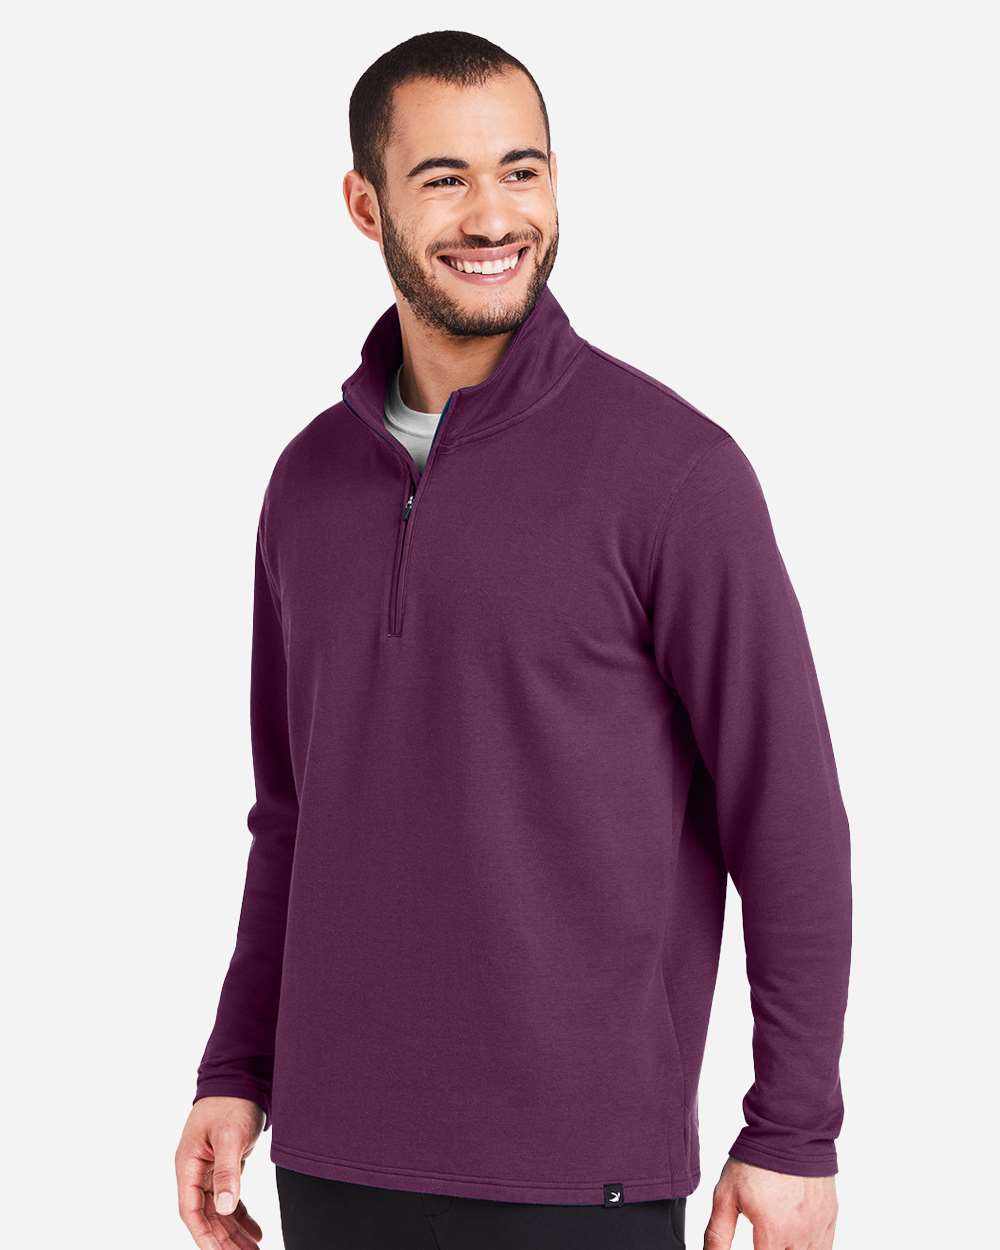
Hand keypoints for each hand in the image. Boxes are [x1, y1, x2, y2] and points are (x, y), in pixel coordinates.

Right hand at [175, 1096, 265, 1249]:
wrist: (240, 1077)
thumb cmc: (231, 1102)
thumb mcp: (231, 1135)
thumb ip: (227, 1171)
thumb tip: (226, 1206)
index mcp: (188, 1165)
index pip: (191, 1210)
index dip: (204, 1235)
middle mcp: (195, 1171)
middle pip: (207, 1216)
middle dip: (223, 1241)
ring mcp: (209, 1170)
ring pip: (219, 1211)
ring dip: (233, 1233)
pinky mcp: (224, 1166)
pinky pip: (230, 1199)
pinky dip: (241, 1216)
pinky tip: (255, 1232)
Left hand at [704, 1157, 838, 1247]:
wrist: (790, 1131)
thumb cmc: (756, 1161)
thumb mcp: (726, 1194)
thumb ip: (717, 1234)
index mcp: (773, 1232)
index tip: (753, 1246)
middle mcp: (800, 1236)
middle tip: (762, 1240)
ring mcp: (818, 1229)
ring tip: (776, 1237)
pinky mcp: (830, 1219)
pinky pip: (824, 1249)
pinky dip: (809, 1248)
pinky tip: (794, 1240)